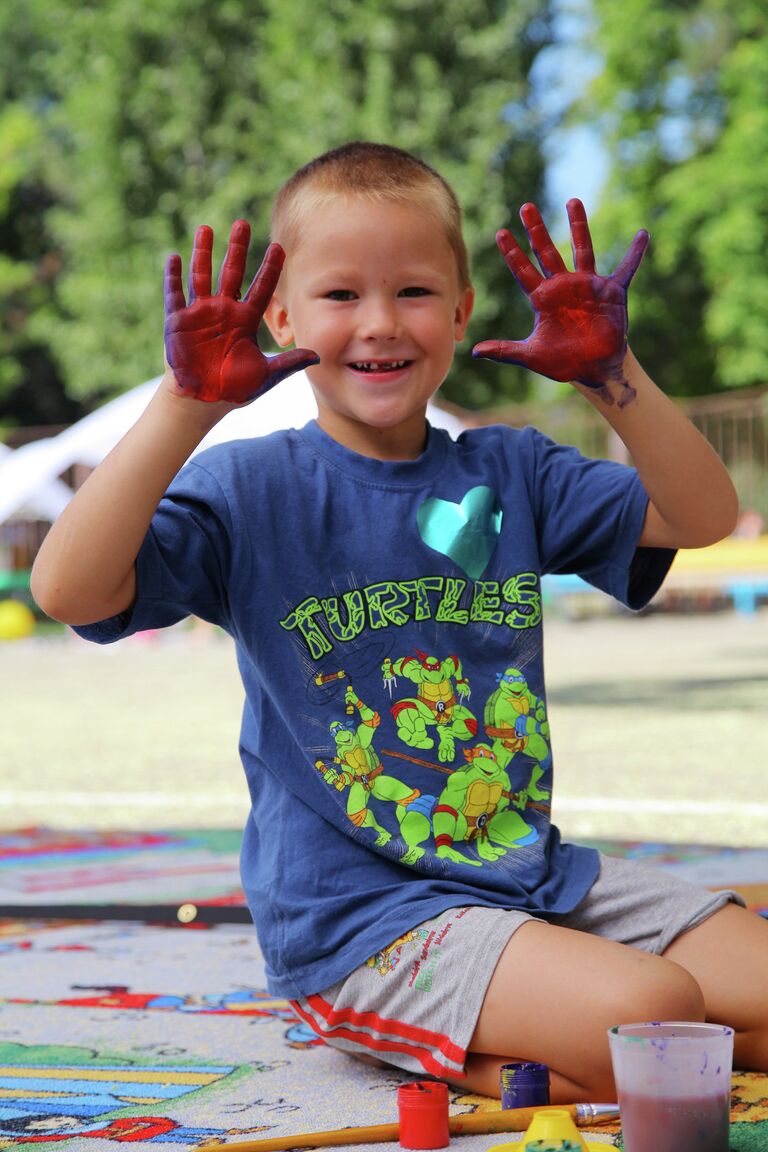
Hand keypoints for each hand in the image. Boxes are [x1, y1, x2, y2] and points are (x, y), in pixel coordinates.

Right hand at [164, 220, 317, 403]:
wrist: (204, 401)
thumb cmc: (235, 389)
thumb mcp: (266, 376)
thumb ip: (289, 364)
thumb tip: (317, 356)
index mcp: (246, 320)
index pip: (261, 288)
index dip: (270, 268)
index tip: (280, 247)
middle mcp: (224, 311)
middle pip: (232, 273)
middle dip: (237, 248)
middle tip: (243, 223)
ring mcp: (201, 314)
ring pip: (203, 276)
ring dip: (204, 253)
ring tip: (207, 228)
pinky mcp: (178, 322)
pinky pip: (175, 295)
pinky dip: (173, 277)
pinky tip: (175, 257)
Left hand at [473, 199, 647, 400]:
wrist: (594, 369)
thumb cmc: (563, 362)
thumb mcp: (531, 356)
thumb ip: (505, 351)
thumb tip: (474, 352)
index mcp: (543, 299)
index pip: (523, 271)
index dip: (512, 253)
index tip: (500, 232)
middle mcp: (563, 286)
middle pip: (547, 252)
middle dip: (536, 230)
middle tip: (525, 207)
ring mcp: (588, 285)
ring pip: (582, 248)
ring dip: (578, 225)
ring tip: (573, 200)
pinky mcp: (612, 292)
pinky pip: (626, 268)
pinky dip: (635, 253)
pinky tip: (642, 235)